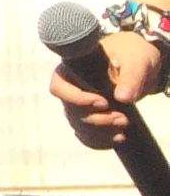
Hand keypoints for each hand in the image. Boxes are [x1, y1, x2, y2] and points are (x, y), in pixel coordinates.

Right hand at [53, 30, 164, 150]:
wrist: (134, 61)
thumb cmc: (130, 55)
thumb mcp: (136, 61)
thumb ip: (130, 77)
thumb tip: (122, 98)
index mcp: (72, 69)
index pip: (59, 88)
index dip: (77, 99)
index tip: (103, 103)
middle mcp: (69, 87)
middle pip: (71, 111)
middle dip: (97, 119)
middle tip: (123, 118)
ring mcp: (77, 104)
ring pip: (78, 125)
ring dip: (101, 131)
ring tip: (124, 124)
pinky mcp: (88, 115)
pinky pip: (85, 134)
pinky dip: (100, 140)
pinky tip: (118, 138)